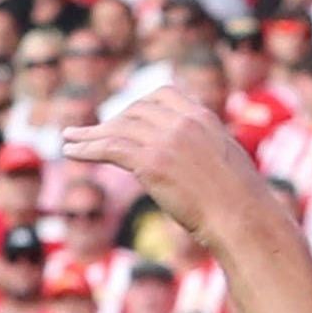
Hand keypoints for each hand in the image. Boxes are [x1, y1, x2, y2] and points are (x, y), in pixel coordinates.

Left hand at [61, 88, 276, 246]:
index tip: (125, 114)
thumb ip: (207, 148)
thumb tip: (198, 159)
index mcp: (204, 117)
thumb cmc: (240, 199)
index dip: (140, 104)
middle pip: (135, 111)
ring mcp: (166, 140)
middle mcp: (183, 122)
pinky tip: (71, 152)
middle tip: (91, 133)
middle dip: (111, 121)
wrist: (242, 216)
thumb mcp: (227, 160)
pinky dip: (86, 148)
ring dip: (90, 134)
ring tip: (69, 139)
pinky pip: (109, 148)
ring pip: (118, 128)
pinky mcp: (151, 162)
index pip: (163, 95)